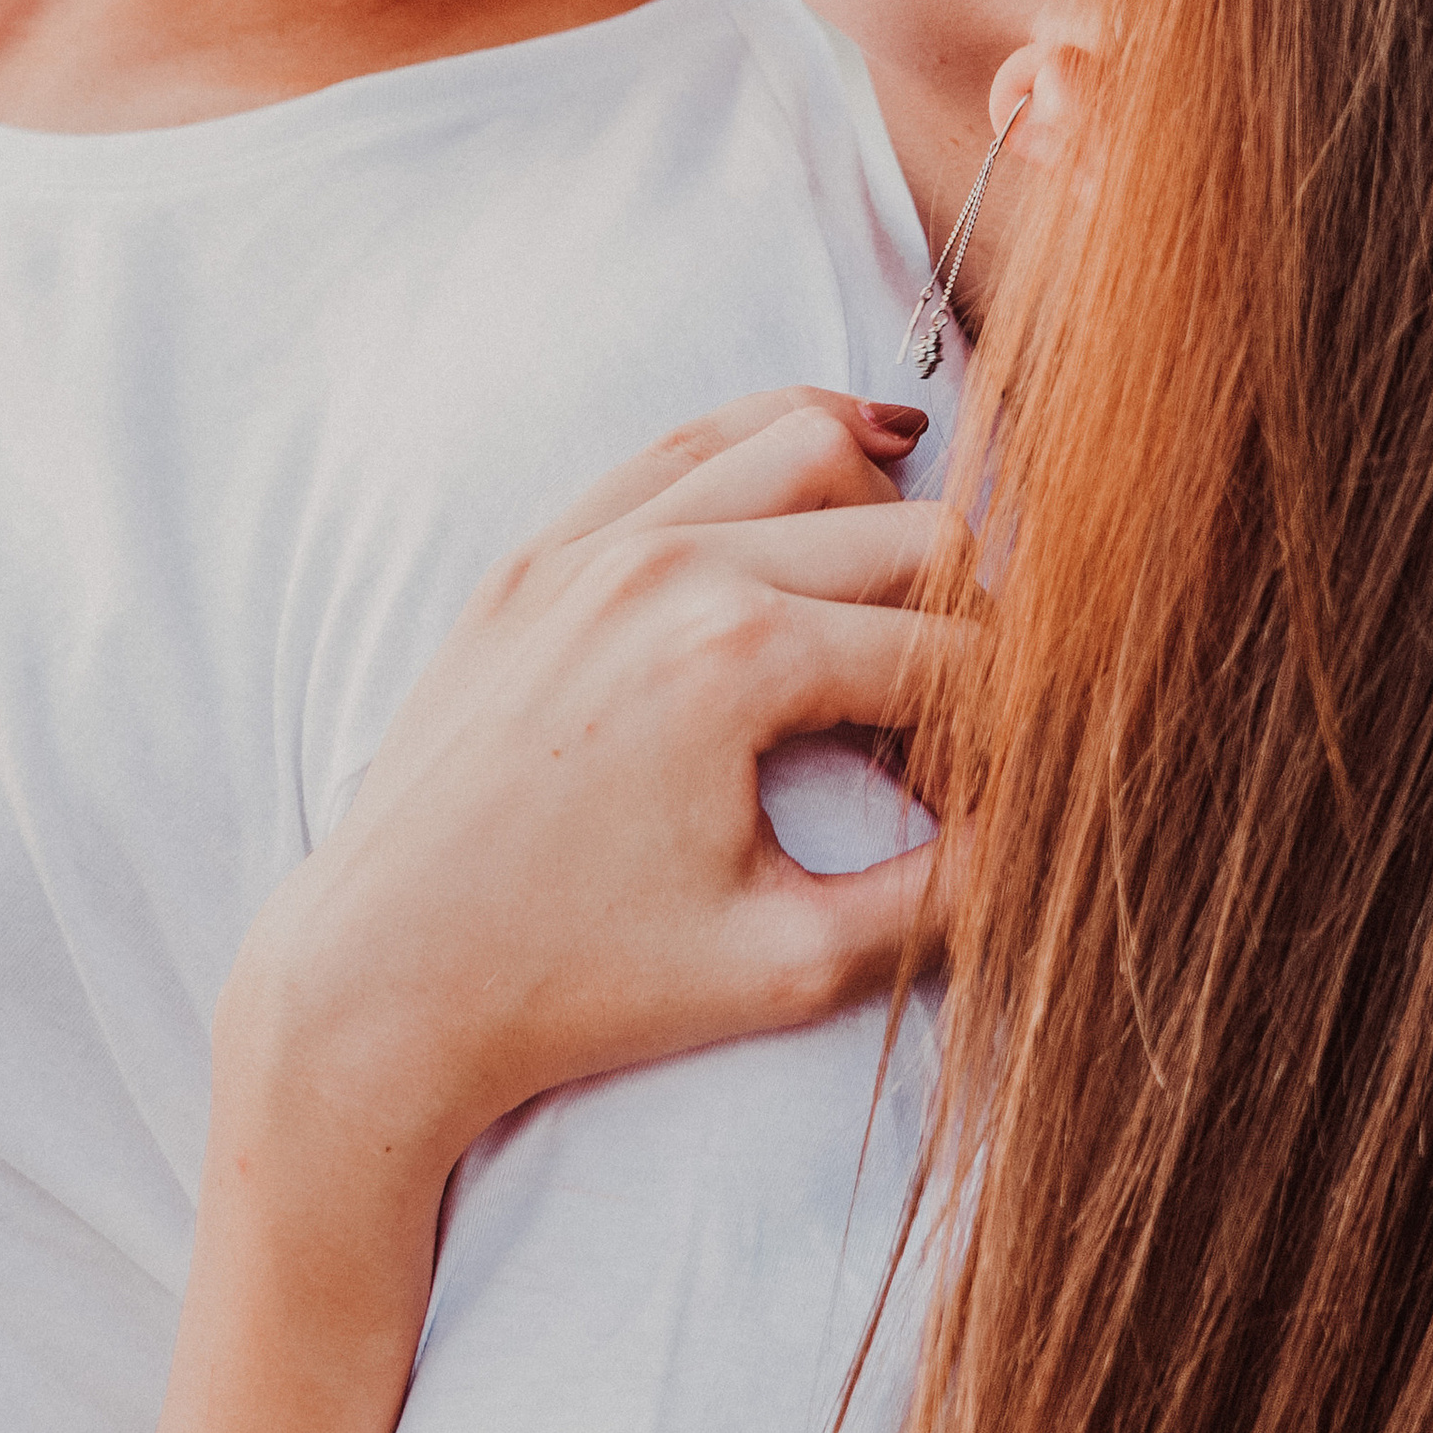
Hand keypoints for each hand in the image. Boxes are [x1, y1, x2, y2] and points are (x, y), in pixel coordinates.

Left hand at [220, 389, 962, 1192]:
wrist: (379, 982)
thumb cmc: (576, 987)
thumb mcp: (791, 965)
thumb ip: (946, 895)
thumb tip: (1053, 836)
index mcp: (739, 658)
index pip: (952, 652)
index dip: (1011, 731)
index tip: (1006, 802)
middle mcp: (670, 566)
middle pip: (908, 534)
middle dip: (973, 627)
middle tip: (966, 734)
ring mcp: (591, 543)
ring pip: (807, 445)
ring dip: (890, 516)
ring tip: (917, 613)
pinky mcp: (539, 551)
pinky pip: (688, 445)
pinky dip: (780, 447)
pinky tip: (847, 467)